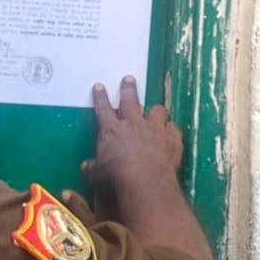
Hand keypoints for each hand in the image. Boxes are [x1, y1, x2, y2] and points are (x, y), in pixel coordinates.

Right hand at [82, 77, 182, 199]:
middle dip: (128, 89)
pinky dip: (171, 130)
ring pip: (157, 111)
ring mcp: (154, 129)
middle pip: (130, 101)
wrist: (144, 180)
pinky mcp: (171, 139)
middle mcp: (133, 124)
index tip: (99, 87)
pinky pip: (173, 128)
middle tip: (129, 79)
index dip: (100, 98)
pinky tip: (171, 132)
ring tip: (156, 111)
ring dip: (156, 111)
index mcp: (111, 131)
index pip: (103, 109)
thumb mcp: (97, 175)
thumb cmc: (115, 177)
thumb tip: (86, 167)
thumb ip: (93, 168)